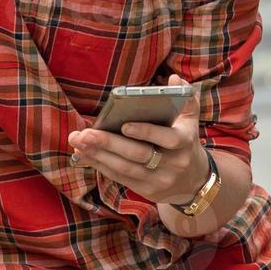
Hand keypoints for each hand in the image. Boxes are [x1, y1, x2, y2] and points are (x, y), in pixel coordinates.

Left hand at [68, 73, 210, 210]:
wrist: (193, 181)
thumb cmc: (185, 141)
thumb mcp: (190, 119)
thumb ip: (185, 97)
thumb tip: (172, 79)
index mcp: (184, 143)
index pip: (167, 139)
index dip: (146, 132)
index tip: (124, 125)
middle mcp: (173, 164)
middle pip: (138, 155)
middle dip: (109, 143)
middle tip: (85, 133)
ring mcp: (158, 180)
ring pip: (124, 168)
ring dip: (98, 155)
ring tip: (78, 141)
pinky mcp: (145, 190)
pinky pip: (119, 177)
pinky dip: (100, 165)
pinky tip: (83, 153)